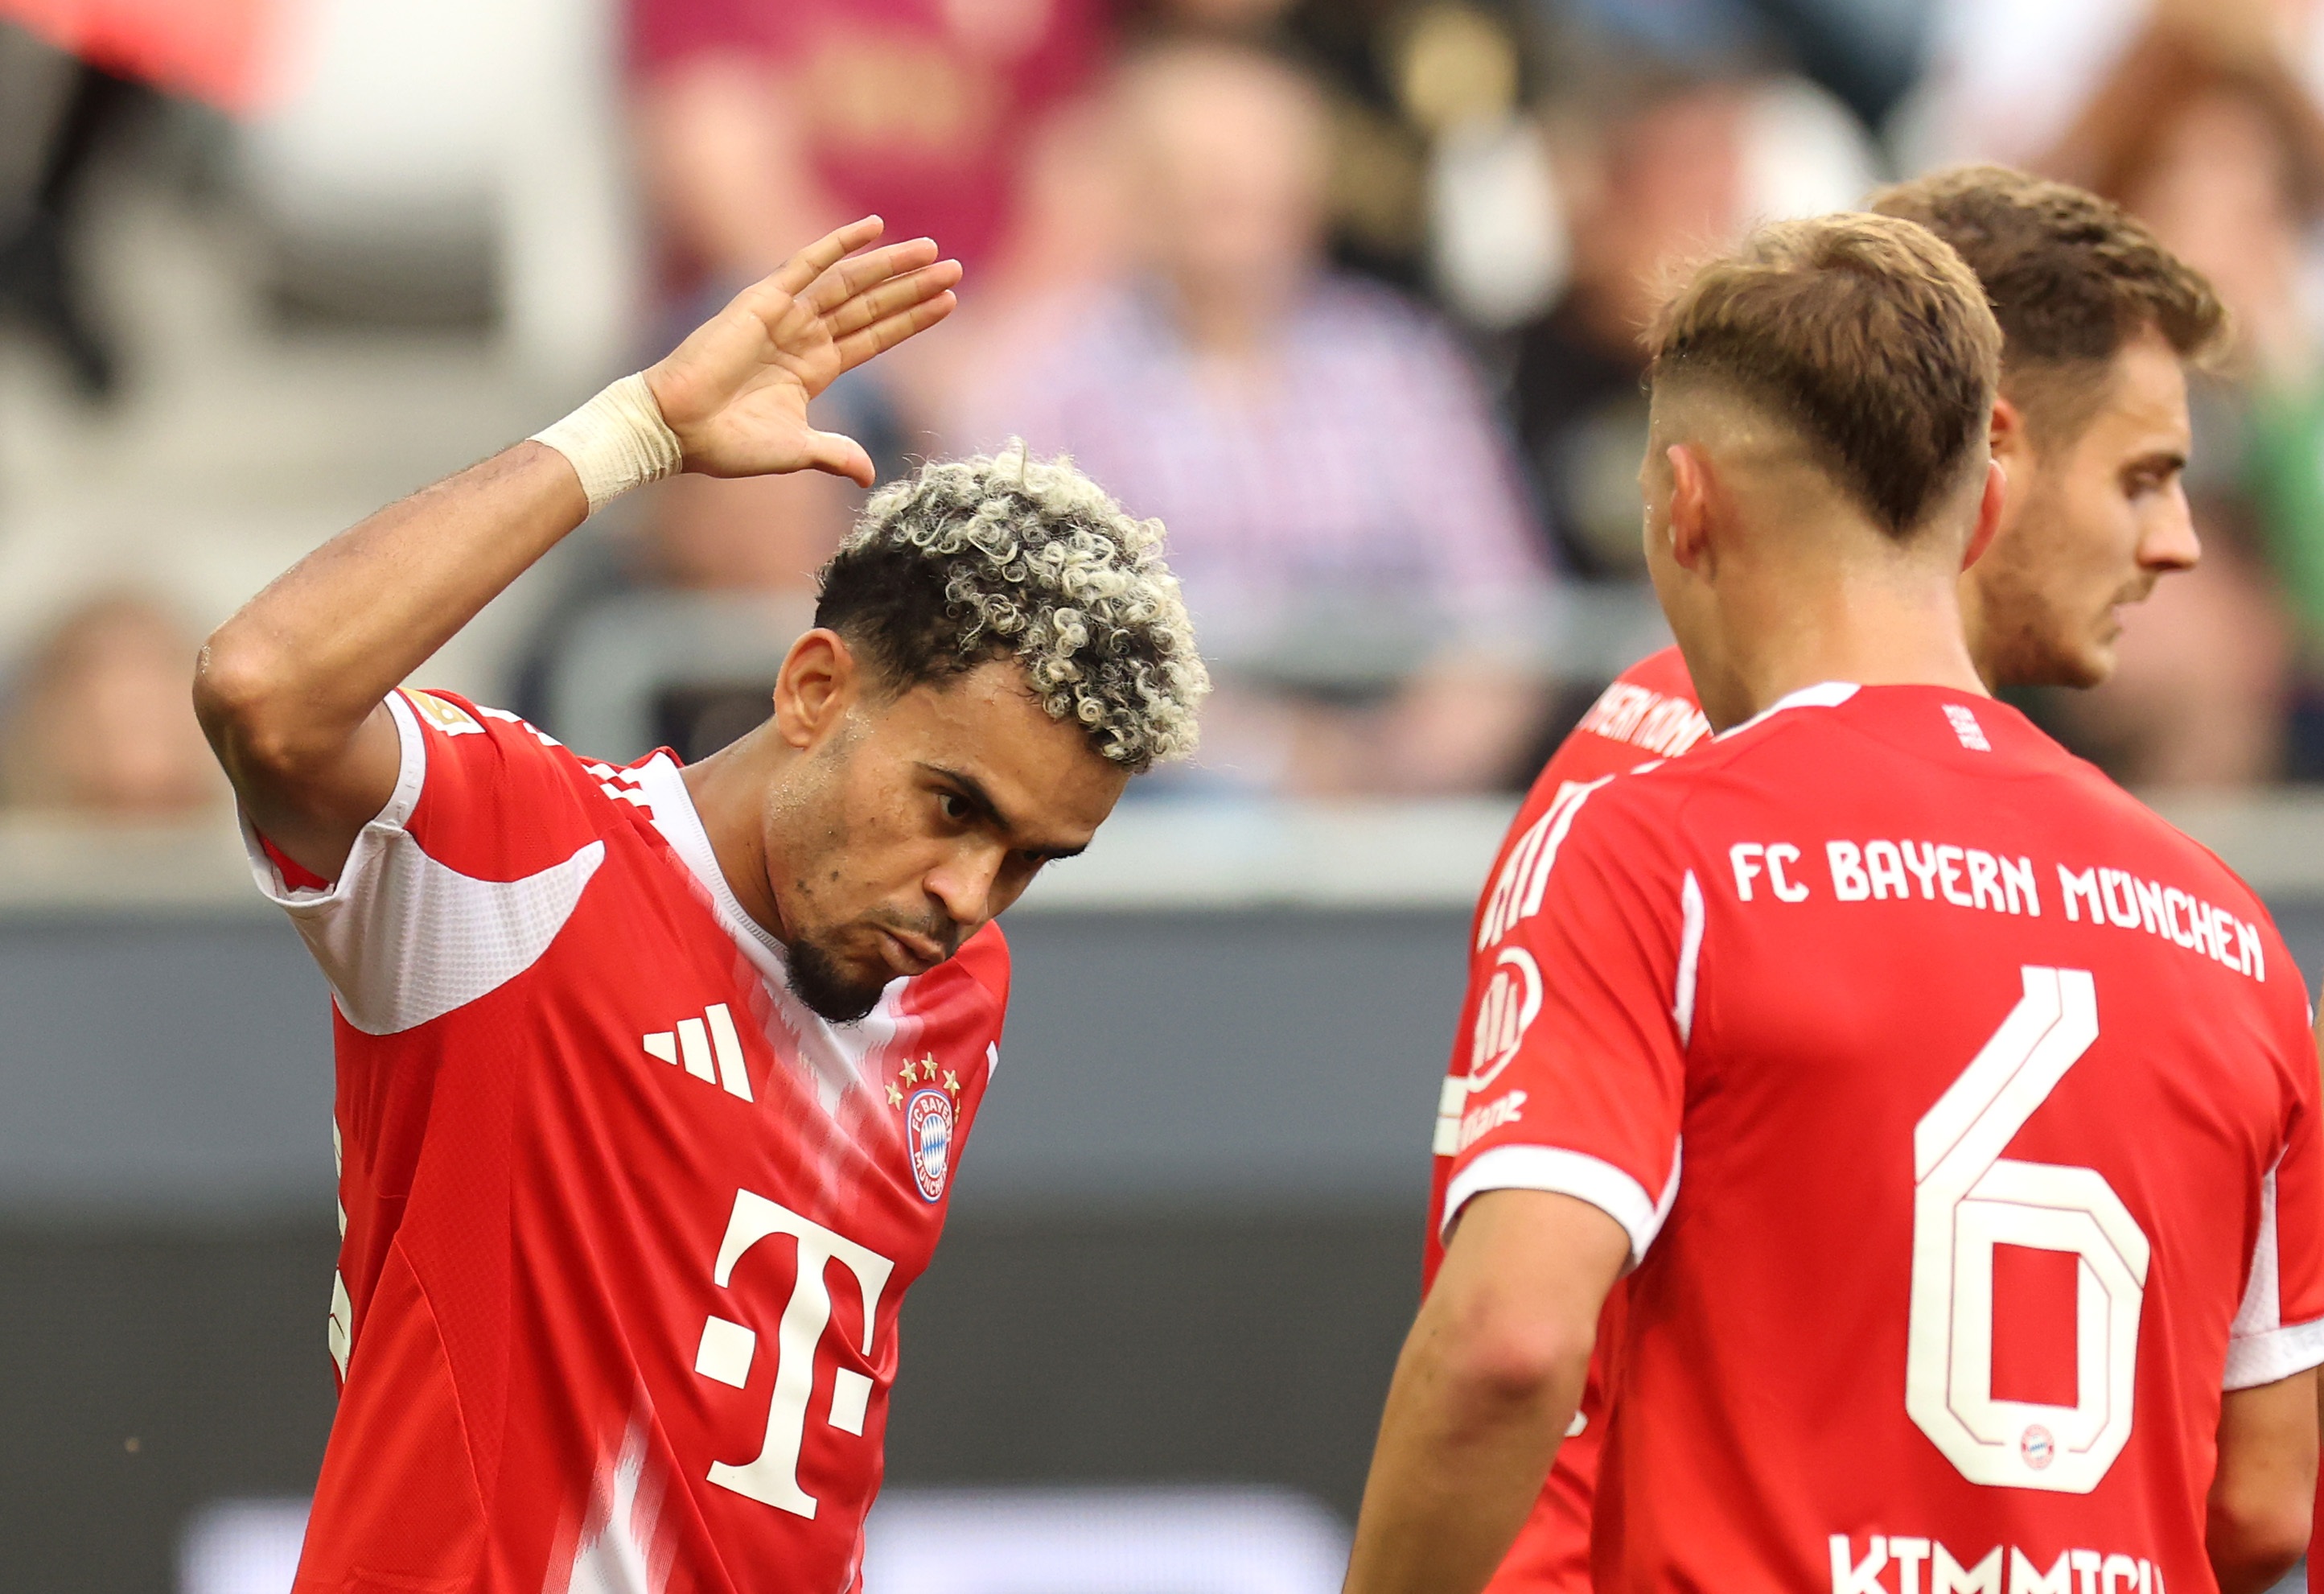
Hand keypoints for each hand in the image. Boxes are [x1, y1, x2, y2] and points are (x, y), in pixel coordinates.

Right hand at [643, 218, 960, 487]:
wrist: (677, 429)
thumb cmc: (726, 444)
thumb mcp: (795, 450)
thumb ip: (834, 453)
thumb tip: (869, 474)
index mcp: (814, 369)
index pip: (875, 337)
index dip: (911, 320)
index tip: (948, 303)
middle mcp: (805, 336)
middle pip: (872, 305)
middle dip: (913, 288)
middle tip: (956, 268)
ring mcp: (786, 315)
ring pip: (851, 283)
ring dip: (891, 266)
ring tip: (933, 251)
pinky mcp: (763, 300)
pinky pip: (808, 263)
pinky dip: (840, 243)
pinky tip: (875, 226)